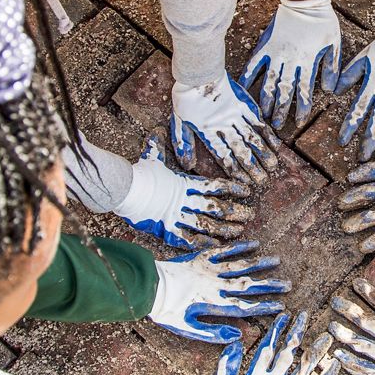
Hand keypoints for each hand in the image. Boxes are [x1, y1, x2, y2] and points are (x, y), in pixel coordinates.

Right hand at [116, 137, 254, 249]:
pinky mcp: (168, 230)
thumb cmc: (139, 174)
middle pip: (217, 207)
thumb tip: (157, 128)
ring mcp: (179, 216)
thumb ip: (158, 145)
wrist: (124, 190)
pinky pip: (190, 239)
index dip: (233, 188)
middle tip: (250, 215)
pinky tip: (217, 245)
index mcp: (186, 183)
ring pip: (208, 225)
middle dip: (235, 212)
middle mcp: (187, 200)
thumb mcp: (151, 157)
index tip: (247, 191)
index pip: (216, 185)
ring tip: (240, 230)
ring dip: (225, 229)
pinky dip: (204, 242)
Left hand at [148, 241, 289, 343]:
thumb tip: (239, 336)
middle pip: (248, 285)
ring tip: (277, 261)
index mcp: (214, 303)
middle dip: (270, 285)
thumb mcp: (188, 328)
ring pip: (240, 266)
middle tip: (288, 284)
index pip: (245, 306)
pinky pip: (224, 251)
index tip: (281, 305)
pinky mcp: (201, 257)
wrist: (147, 286)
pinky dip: (240, 247)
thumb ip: (214, 333)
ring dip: (260, 264)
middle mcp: (216, 285)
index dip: (264, 306)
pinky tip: (254, 243)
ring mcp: (209, 269)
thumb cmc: (166, 311)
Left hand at [170, 70, 279, 184]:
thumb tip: (187, 166)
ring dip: (264, 153)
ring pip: (253, 137)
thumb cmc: (185, 98)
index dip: (236, 170)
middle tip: (263, 180)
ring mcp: (236, 115)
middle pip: (241, 150)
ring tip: (273, 166)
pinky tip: (275, 144)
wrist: (197, 73)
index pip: (224, 156)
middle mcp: (224, 126)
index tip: (245, 182)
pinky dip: (268, 134)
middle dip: (253, 167)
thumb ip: (184, 144)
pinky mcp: (244, 104)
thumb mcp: (179, 122)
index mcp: (208, 132)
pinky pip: (258, 121)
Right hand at [214, 312, 340, 374]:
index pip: (269, 346)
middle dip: (297, 330)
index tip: (284, 316)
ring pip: (307, 365)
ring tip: (327, 335)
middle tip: (304, 315)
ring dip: (317, 349)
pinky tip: (336, 365)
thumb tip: (235, 344)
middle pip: (289, 350)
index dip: (277, 330)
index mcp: (257, 374)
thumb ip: (226, 365)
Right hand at [241, 0, 341, 128]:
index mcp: (308, 62)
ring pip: (269, 82)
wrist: (305, 0)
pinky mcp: (266, 46)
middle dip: (281, 110)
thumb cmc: (323, 22)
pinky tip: (243, 90)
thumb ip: (331, 68)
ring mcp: (276, 54)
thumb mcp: (334, 45)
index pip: (304, 91)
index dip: (302, 108)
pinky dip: (248, 77)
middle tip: (278, 126)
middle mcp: (290, 61)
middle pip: (284, 91)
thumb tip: (329, 91)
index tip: (300, 122)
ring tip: (263, 115)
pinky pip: (254, 64)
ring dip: (266, 101)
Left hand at [329, 275, 374, 374]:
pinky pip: (366, 371)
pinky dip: (351, 363)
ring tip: (330, 327)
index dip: (369, 293)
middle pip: (367, 323)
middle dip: (349, 310)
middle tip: (334, 301)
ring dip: (345, 336)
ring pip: (362, 346)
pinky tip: (338, 356)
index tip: (355, 283)